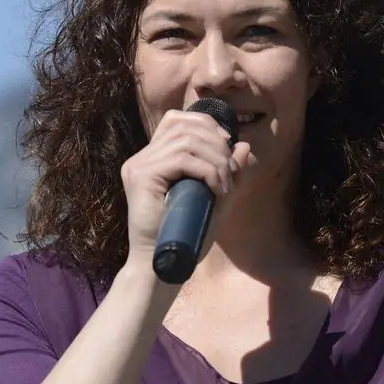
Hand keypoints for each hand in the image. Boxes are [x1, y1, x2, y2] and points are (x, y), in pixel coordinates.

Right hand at [119, 109, 250, 267]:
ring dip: (216, 160)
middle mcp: (144, 157)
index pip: (178, 119)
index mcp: (155, 158)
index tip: (228, 147)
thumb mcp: (217, 198)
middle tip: (230, 173)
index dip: (207, 125)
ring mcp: (139, 165)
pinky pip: (182, 159)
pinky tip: (216, 190)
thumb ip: (229, 173)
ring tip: (224, 185)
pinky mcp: (141, 176)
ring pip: (187, 140)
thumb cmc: (188, 235)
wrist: (164, 264)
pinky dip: (208, 171)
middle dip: (217, 145)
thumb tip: (244, 146)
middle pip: (185, 125)